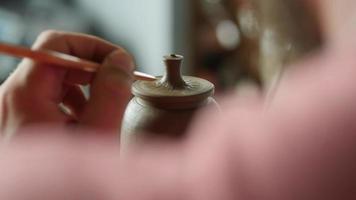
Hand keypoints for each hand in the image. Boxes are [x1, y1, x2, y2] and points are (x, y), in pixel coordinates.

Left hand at [0, 30, 134, 137]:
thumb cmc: (63, 186)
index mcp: (24, 96)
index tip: (119, 62)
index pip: (56, 44)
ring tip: (103, 109)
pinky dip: (73, 103)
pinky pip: (48, 98)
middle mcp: (11, 98)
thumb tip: (120, 62)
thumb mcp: (97, 136)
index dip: (93, 47)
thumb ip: (111, 94)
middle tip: (118, 84)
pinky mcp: (20, 122)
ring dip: (85, 88)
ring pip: (54, 80)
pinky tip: (86, 122)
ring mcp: (13, 111)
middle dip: (93, 69)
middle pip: (56, 61)